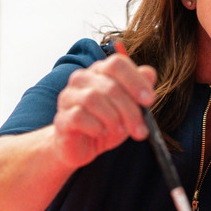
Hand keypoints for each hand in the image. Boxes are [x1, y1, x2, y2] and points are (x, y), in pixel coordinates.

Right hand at [51, 52, 157, 169]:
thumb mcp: (129, 108)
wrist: (82, 147)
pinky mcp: (61, 118)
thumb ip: (139, 90)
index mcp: (100, 71)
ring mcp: (68, 97)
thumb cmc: (107, 123)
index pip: (117, 63)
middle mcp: (82, 79)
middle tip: (141, 130)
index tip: (149, 101)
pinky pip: (78, 115)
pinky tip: (101, 132)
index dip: (136, 80)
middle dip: (130, 110)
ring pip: (93, 98)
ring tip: (121, 131)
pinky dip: (95, 126)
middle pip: (110, 86)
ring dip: (113, 118)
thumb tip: (149, 73)